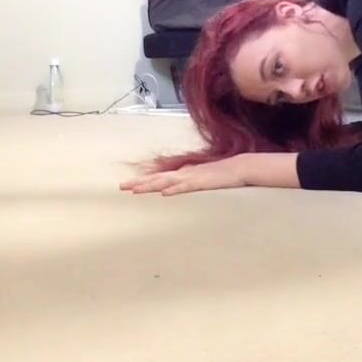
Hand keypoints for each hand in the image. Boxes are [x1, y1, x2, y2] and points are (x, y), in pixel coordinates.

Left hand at [120, 156, 246, 195]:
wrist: (239, 167)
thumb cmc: (220, 175)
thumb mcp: (199, 179)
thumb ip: (186, 181)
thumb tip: (173, 188)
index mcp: (182, 174)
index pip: (158, 178)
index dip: (142, 182)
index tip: (126, 186)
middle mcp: (184, 173)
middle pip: (157, 178)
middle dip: (140, 183)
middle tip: (121, 187)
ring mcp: (192, 177)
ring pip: (168, 182)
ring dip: (151, 185)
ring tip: (136, 190)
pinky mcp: (203, 182)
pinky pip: (187, 186)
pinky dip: (175, 189)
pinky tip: (165, 193)